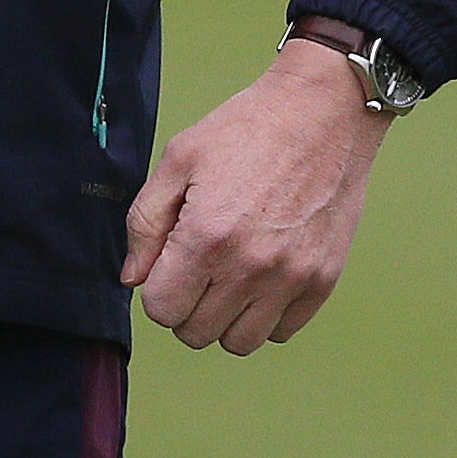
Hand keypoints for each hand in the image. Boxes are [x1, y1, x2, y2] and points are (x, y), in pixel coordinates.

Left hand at [120, 34, 390, 353]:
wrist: (323, 114)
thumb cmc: (245, 130)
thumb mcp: (177, 160)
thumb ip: (145, 223)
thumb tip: (133, 279)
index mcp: (206, 236)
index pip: (162, 310)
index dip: (156, 290)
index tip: (168, 264)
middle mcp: (251, 267)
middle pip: (196, 333)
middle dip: (185, 305)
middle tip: (195, 268)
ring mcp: (292, 278)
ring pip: (240, 342)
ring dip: (224, 318)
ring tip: (227, 276)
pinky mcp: (324, 280)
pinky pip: (282, 331)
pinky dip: (265, 315)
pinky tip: (261, 276)